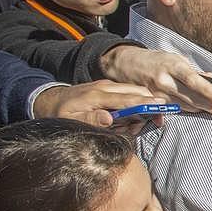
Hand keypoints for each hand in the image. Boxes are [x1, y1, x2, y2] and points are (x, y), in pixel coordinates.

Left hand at [31, 80, 164, 127]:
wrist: (51, 100)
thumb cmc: (60, 113)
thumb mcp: (70, 119)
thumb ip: (90, 119)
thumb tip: (110, 118)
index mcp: (96, 96)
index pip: (126, 99)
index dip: (145, 104)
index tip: (160, 108)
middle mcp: (104, 88)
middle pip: (136, 92)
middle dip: (151, 104)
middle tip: (156, 120)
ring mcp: (107, 86)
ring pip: (135, 91)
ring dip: (144, 106)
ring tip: (138, 124)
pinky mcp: (108, 88)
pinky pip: (128, 93)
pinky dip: (136, 103)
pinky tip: (132, 118)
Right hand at [100, 45, 211, 117]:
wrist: (129, 65)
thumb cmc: (157, 60)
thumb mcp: (176, 59)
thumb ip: (195, 71)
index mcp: (173, 66)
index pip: (193, 80)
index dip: (208, 90)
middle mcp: (165, 81)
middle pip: (193, 98)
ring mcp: (159, 94)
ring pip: (187, 107)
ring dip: (206, 111)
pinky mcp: (155, 103)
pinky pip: (177, 110)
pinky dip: (192, 111)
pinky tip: (203, 112)